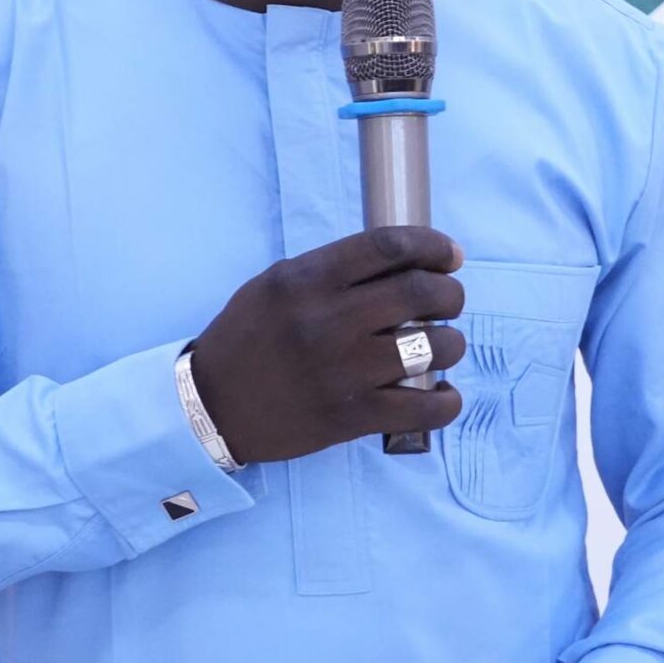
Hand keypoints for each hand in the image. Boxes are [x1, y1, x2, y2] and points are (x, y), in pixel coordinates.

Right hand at [186, 226, 467, 465]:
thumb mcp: (277, 284)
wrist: (212, 405)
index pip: (389, 245)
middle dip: (451, 294)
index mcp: (307, 279)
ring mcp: (343, 370)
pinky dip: (446, 401)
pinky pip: (424, 408)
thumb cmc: (248, 338)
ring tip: (443, 346)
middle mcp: (327, 320)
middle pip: (420, 292)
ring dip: (451, 343)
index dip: (432, 246)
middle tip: (450, 302)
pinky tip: (442, 392)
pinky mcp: (351, 417)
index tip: (450, 255)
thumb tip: (403, 261)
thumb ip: (333, 270)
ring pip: (432, 347)